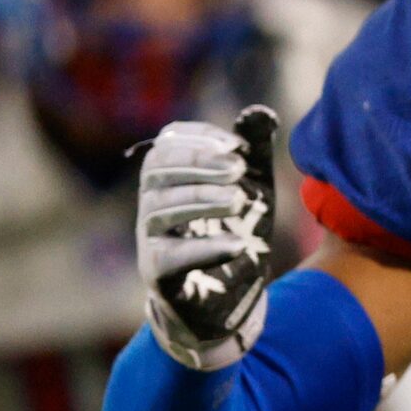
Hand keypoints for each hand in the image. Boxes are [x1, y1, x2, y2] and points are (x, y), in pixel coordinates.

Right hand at [137, 107, 280, 370]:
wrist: (230, 298)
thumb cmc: (233, 232)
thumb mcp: (252, 189)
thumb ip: (253, 152)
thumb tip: (259, 113)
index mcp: (170, 181)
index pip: (166, 146)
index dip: (197, 139)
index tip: (235, 143)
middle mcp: (152, 207)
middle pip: (157, 174)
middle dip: (198, 165)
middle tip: (238, 169)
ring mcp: (151, 241)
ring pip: (160, 211)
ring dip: (201, 200)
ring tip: (239, 200)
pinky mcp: (159, 275)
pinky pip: (172, 258)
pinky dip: (205, 248)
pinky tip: (237, 243)